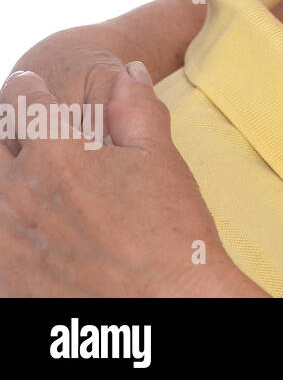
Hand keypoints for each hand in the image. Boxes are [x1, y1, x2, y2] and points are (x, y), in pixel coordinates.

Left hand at [0, 66, 264, 296]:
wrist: (163, 307)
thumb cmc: (169, 234)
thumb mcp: (161, 160)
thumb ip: (137, 110)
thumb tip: (130, 72)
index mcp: (56, 152)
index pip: (22, 100)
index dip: (28, 90)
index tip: (32, 89)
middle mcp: (16, 191)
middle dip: (8, 133)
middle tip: (30, 141)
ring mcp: (3, 237)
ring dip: (7, 177)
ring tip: (32, 186)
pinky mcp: (1, 275)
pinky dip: (8, 227)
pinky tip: (29, 230)